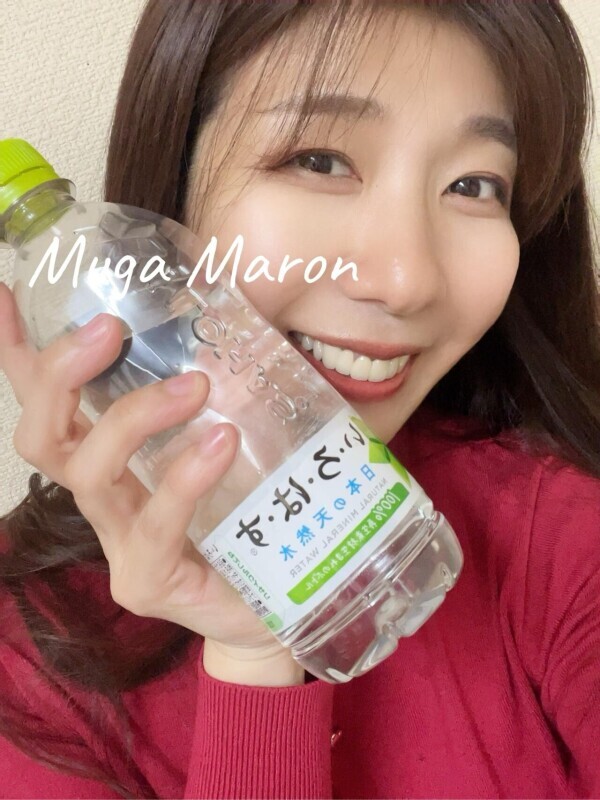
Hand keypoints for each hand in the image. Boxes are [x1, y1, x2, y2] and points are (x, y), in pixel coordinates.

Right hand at [0, 282, 302, 683]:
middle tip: (110, 329)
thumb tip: (229, 337)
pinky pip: (153, 522)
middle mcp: (101, 497)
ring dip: (133, 417)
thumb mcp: (228, 444)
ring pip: (88, 472)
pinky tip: (219, 442)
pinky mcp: (146, 579)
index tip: (3, 292)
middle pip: (43, 436)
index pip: (49, 402)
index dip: (17, 351)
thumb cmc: (246, 519)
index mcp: (111, 460)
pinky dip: (183, 475)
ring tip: (193, 386)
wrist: (270, 606)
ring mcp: (116, 542)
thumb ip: (214, 402)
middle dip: (61, 375)